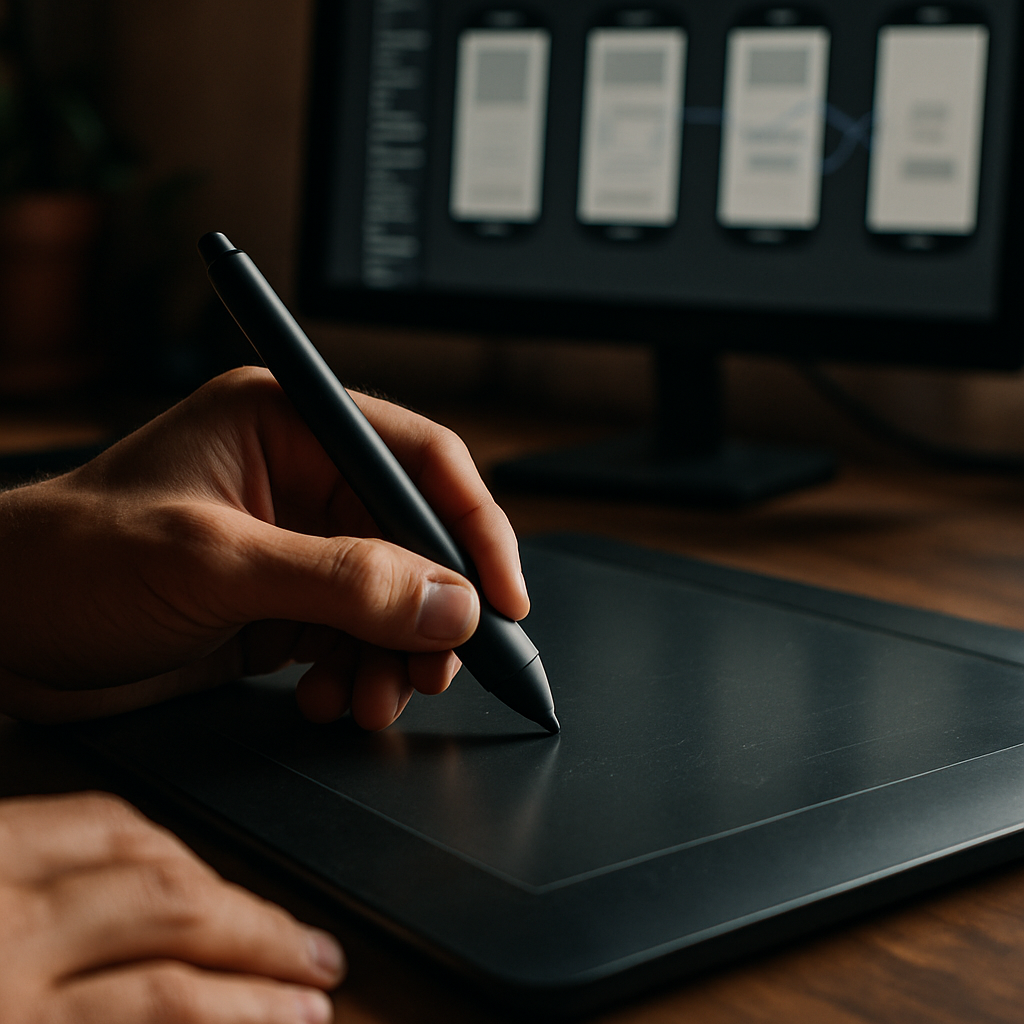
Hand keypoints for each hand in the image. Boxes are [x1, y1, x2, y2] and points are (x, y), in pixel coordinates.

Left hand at [0, 366, 528, 727]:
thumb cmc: (68, 561)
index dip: (471, 524)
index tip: (502, 594)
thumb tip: (451, 600)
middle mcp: (299, 478)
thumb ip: (342, 579)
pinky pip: (358, 639)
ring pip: (394, 598)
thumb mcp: (213, 562)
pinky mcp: (283, 604)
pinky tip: (330, 698)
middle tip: (436, 666)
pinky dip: (361, 674)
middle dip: (432, 609)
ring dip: (398, 654)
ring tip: (375, 698)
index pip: (417, 458)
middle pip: (415, 538)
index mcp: (286, 423)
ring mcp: (295, 545)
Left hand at [0, 791, 341, 1023]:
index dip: (255, 1006)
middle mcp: (8, 933)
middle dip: (265, 933)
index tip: (303, 1011)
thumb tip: (206, 1016)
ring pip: (147, 846)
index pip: (166, 1000)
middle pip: (174, 907)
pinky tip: (185, 860)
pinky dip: (155, 835)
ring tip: (266, 917)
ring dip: (222, 884)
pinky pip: (93, 812)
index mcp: (10, 1017)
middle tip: (319, 956)